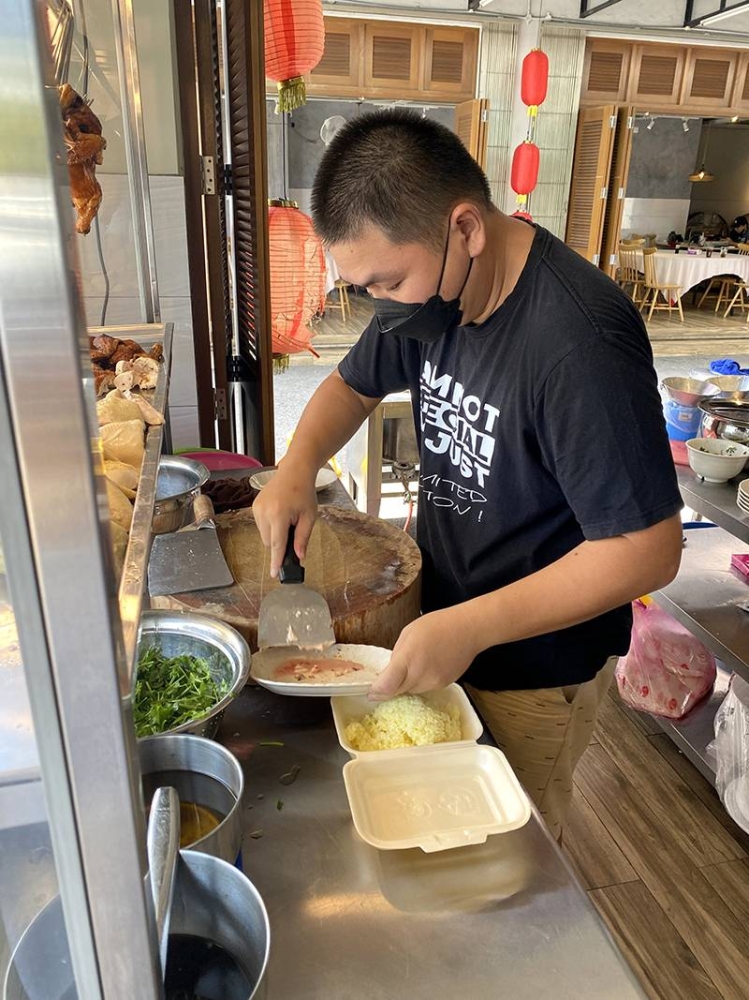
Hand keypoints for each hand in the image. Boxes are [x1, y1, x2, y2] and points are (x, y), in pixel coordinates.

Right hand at [252, 462, 317, 576]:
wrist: (294, 471)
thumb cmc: (304, 492)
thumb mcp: (309, 517)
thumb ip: (303, 538)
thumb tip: (300, 556)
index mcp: (279, 515)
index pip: (277, 544)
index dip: (276, 561)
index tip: (275, 574)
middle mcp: (264, 512)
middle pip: (270, 542)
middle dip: (281, 542)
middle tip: (294, 527)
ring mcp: (257, 509)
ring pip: (264, 536)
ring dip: (275, 533)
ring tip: (287, 517)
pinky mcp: (254, 507)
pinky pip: (261, 526)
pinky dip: (270, 526)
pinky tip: (279, 513)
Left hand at [368, 607, 479, 700]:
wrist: (468, 629)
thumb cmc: (437, 625)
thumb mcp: (408, 633)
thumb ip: (397, 655)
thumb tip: (390, 671)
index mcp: (407, 658)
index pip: (387, 685)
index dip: (376, 691)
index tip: (371, 691)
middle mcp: (420, 674)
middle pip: (398, 691)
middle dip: (390, 687)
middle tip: (387, 678)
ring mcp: (434, 682)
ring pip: (412, 690)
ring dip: (407, 683)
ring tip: (415, 663)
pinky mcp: (444, 685)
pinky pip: (426, 688)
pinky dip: (422, 681)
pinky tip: (428, 665)